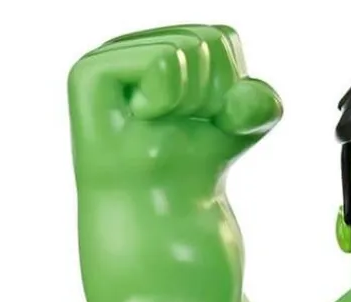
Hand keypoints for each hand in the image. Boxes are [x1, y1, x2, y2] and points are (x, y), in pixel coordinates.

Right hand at [68, 24, 280, 180]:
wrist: (157, 214)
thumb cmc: (191, 168)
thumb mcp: (240, 128)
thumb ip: (260, 103)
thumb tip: (240, 99)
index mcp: (167, 42)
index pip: (222, 38)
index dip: (228, 88)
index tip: (203, 120)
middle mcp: (137, 42)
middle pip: (206, 41)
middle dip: (210, 96)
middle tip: (179, 128)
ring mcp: (111, 54)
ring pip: (186, 49)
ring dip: (188, 103)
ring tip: (160, 127)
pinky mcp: (91, 72)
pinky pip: (161, 61)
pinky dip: (166, 98)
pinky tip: (143, 119)